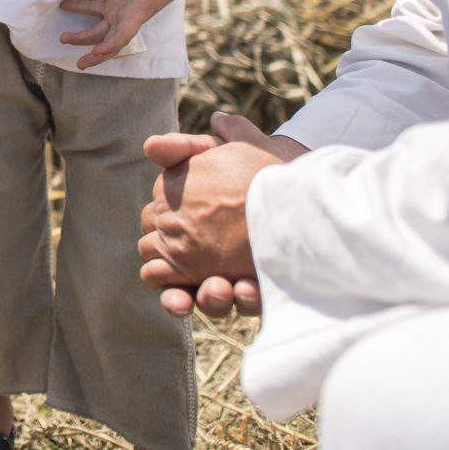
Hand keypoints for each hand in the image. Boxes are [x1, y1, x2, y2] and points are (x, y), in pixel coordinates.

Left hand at [59, 0, 181, 68]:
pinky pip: (92, 9)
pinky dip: (78, 8)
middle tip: (80, 65)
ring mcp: (117, 15)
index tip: (97, 52)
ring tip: (63, 39)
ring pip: (96, 31)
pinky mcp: (111, 6)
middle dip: (94, 56)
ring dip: (80, 37)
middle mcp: (125, 22)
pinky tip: (65, 5)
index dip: (111, 45)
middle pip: (108, 43)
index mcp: (136, 18)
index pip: (123, 36)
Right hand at [137, 112, 307, 316]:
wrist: (299, 174)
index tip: (160, 266)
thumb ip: (181, 148)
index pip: (154, 257)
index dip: (156, 266)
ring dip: (213, 300)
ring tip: (225, 287)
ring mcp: (231, 275)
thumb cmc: (254, 164)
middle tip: (199, 285)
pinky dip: (248, 298)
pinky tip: (253, 287)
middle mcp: (203, 260)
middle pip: (177, 291)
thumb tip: (149, 146)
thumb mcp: (220, 151)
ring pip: (209, 302)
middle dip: (181, 296)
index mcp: (184, 233)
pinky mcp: (261, 285)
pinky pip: (247, 303)